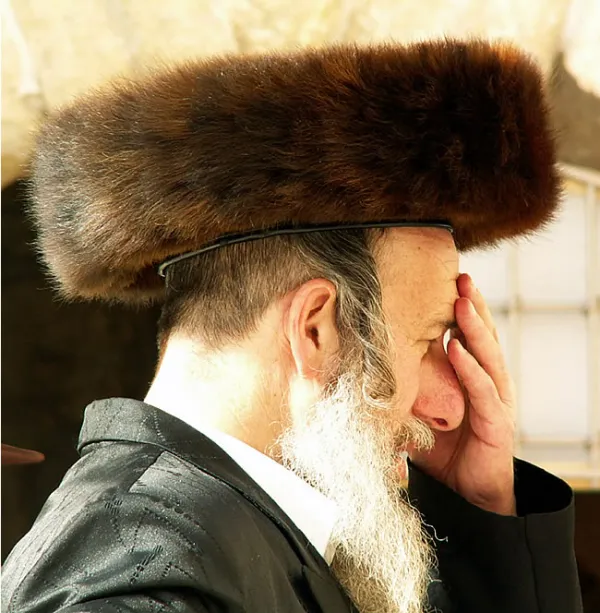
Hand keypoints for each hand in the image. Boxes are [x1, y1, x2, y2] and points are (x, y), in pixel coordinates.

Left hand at [409, 274, 516, 514]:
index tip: (448, 283)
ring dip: (474, 328)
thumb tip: (369, 371)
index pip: (468, 337)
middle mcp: (487, 384)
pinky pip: (483, 391)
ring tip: (462, 302)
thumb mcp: (421, 413)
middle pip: (482, 338)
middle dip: (472, 307)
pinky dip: (470, 368)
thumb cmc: (443, 452)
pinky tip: (458, 348)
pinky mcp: (497, 424)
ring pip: (487, 357)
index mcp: (471, 379)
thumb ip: (408, 390)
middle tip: (461, 277)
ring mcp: (495, 402)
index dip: (462, 311)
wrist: (465, 497)